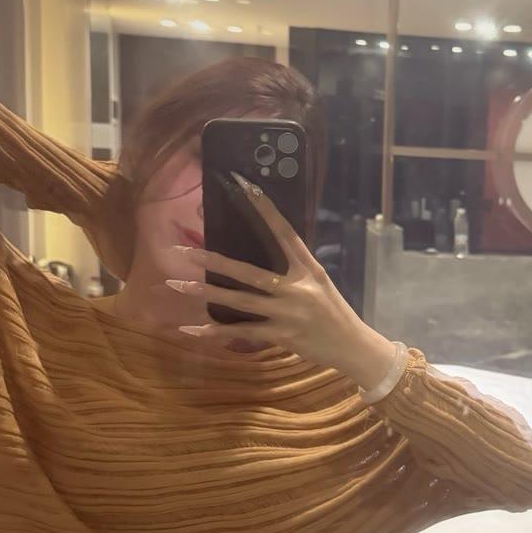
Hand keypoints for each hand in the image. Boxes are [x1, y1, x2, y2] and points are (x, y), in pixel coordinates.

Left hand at [163, 176, 397, 388]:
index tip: (245, 186)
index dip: (264, 208)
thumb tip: (268, 252)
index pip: (283, 232)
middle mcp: (296, 288)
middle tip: (185, 251)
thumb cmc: (333, 312)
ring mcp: (286, 313)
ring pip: (239, 302)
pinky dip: (215, 332)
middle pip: (249, 272)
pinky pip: (241, 333)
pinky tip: (191, 329)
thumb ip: (295, 268)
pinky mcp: (281, 336)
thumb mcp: (319, 283)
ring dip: (207, 293)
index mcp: (308, 269)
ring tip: (178, 285)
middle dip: (215, 261)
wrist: (353, 346)